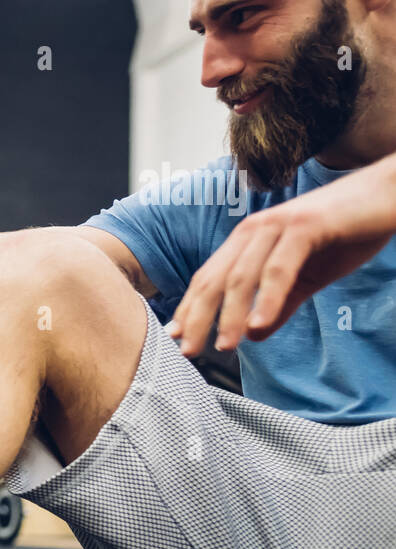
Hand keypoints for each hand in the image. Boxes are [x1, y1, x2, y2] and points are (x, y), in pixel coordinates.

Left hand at [167, 186, 394, 356]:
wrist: (389, 196)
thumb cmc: (347, 233)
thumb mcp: (307, 277)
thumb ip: (279, 304)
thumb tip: (254, 335)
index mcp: (248, 241)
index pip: (209, 279)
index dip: (190, 309)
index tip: (175, 340)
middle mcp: (254, 230)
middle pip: (214, 280)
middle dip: (198, 318)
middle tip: (187, 352)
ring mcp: (278, 226)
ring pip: (242, 277)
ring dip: (229, 315)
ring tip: (223, 347)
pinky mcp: (305, 226)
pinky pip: (279, 269)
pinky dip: (267, 299)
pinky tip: (259, 325)